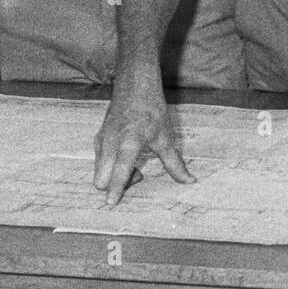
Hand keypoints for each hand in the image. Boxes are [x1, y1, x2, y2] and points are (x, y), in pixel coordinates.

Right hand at [93, 68, 194, 205]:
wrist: (135, 84)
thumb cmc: (151, 108)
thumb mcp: (165, 137)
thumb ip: (174, 163)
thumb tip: (188, 181)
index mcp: (128, 143)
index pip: (118, 172)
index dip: (114, 190)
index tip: (111, 204)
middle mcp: (110, 143)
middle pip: (100, 179)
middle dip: (115, 186)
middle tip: (139, 176)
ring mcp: (101, 140)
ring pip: (99, 171)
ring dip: (114, 176)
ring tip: (137, 164)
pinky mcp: (99, 138)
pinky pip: (99, 161)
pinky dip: (111, 166)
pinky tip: (127, 157)